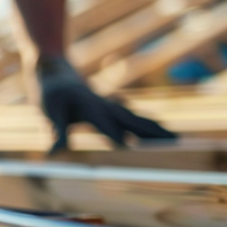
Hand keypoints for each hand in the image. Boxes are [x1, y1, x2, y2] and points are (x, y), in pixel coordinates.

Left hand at [38, 57, 175, 152]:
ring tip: (174, 136)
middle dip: (152, 133)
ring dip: (154, 128)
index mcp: (91, 109)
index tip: (134, 149)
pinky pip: (132, 115)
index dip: (120, 138)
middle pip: (132, 122)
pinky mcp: (110, 105)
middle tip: (174, 142)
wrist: (56, 71)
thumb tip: (53, 155)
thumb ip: (58, 134)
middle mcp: (105, 107)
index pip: (108, 128)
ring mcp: (110, 105)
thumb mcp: (51, 113)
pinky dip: (145, 121)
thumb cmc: (52, 95)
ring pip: (136, 118)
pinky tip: (156, 124)